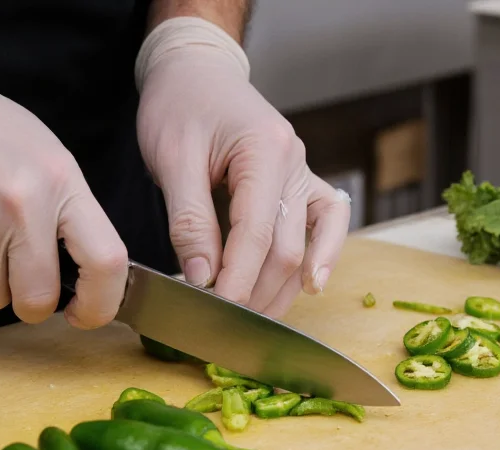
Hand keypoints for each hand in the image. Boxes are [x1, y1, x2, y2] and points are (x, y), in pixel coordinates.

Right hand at [0, 48, 127, 328]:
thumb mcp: (46, 157)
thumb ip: (69, 213)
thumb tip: (87, 275)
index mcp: (62, 183)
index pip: (105, 261)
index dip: (101, 303)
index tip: (85, 311)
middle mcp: (23, 205)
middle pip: (39, 300)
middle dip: (31, 304)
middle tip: (21, 280)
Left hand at [135, 17, 350, 316]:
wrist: (196, 74)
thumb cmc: (180, 107)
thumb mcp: (173, 159)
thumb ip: (189, 220)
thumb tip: (201, 277)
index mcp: (265, 150)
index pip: (257, 232)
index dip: (237, 279)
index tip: (215, 313)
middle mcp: (294, 162)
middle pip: (288, 247)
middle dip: (256, 292)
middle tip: (223, 326)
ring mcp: (303, 173)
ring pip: (307, 246)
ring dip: (282, 288)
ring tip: (252, 322)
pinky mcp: (300, 184)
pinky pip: (326, 223)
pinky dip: (322, 257)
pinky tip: (312, 287)